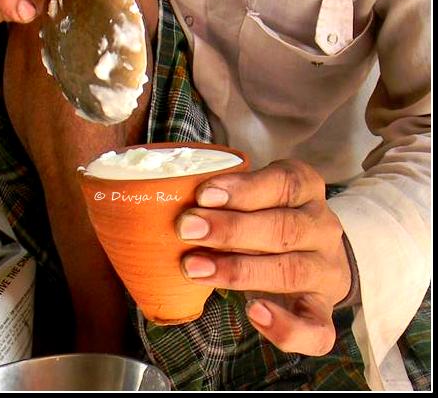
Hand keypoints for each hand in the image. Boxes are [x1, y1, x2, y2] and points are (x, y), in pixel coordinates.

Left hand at [176, 159, 351, 355]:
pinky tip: (253, 313)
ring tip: (194, 268)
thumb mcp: (256, 197)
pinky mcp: (325, 310)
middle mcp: (323, 227)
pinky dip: (286, 326)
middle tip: (187, 229)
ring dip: (238, 271)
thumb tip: (184, 209)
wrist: (313, 255)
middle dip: (230, 229)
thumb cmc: (268, 217)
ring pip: (290, 271)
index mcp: (307, 189)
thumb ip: (229, 199)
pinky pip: (316, 328)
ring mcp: (327, 270)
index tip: (203, 195)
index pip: (284, 183)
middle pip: (284, 227)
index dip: (243, 189)